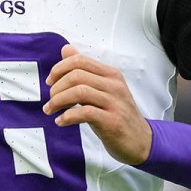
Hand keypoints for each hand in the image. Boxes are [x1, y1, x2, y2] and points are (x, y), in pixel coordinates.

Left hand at [44, 44, 153, 164]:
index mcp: (111, 75)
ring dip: (58, 101)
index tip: (50, 82)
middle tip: (50, 101)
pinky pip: (85, 113)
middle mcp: (114, 85)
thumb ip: (84, 71)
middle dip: (56, 88)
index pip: (80, 61)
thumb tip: (66, 49)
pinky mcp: (112, 121)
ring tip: (50, 110)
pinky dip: (67, 116)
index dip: (59, 69)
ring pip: (79, 92)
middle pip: (77, 75)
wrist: (141, 141)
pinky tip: (61, 121)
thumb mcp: (102, 90)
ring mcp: (115, 103)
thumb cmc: (118, 115)